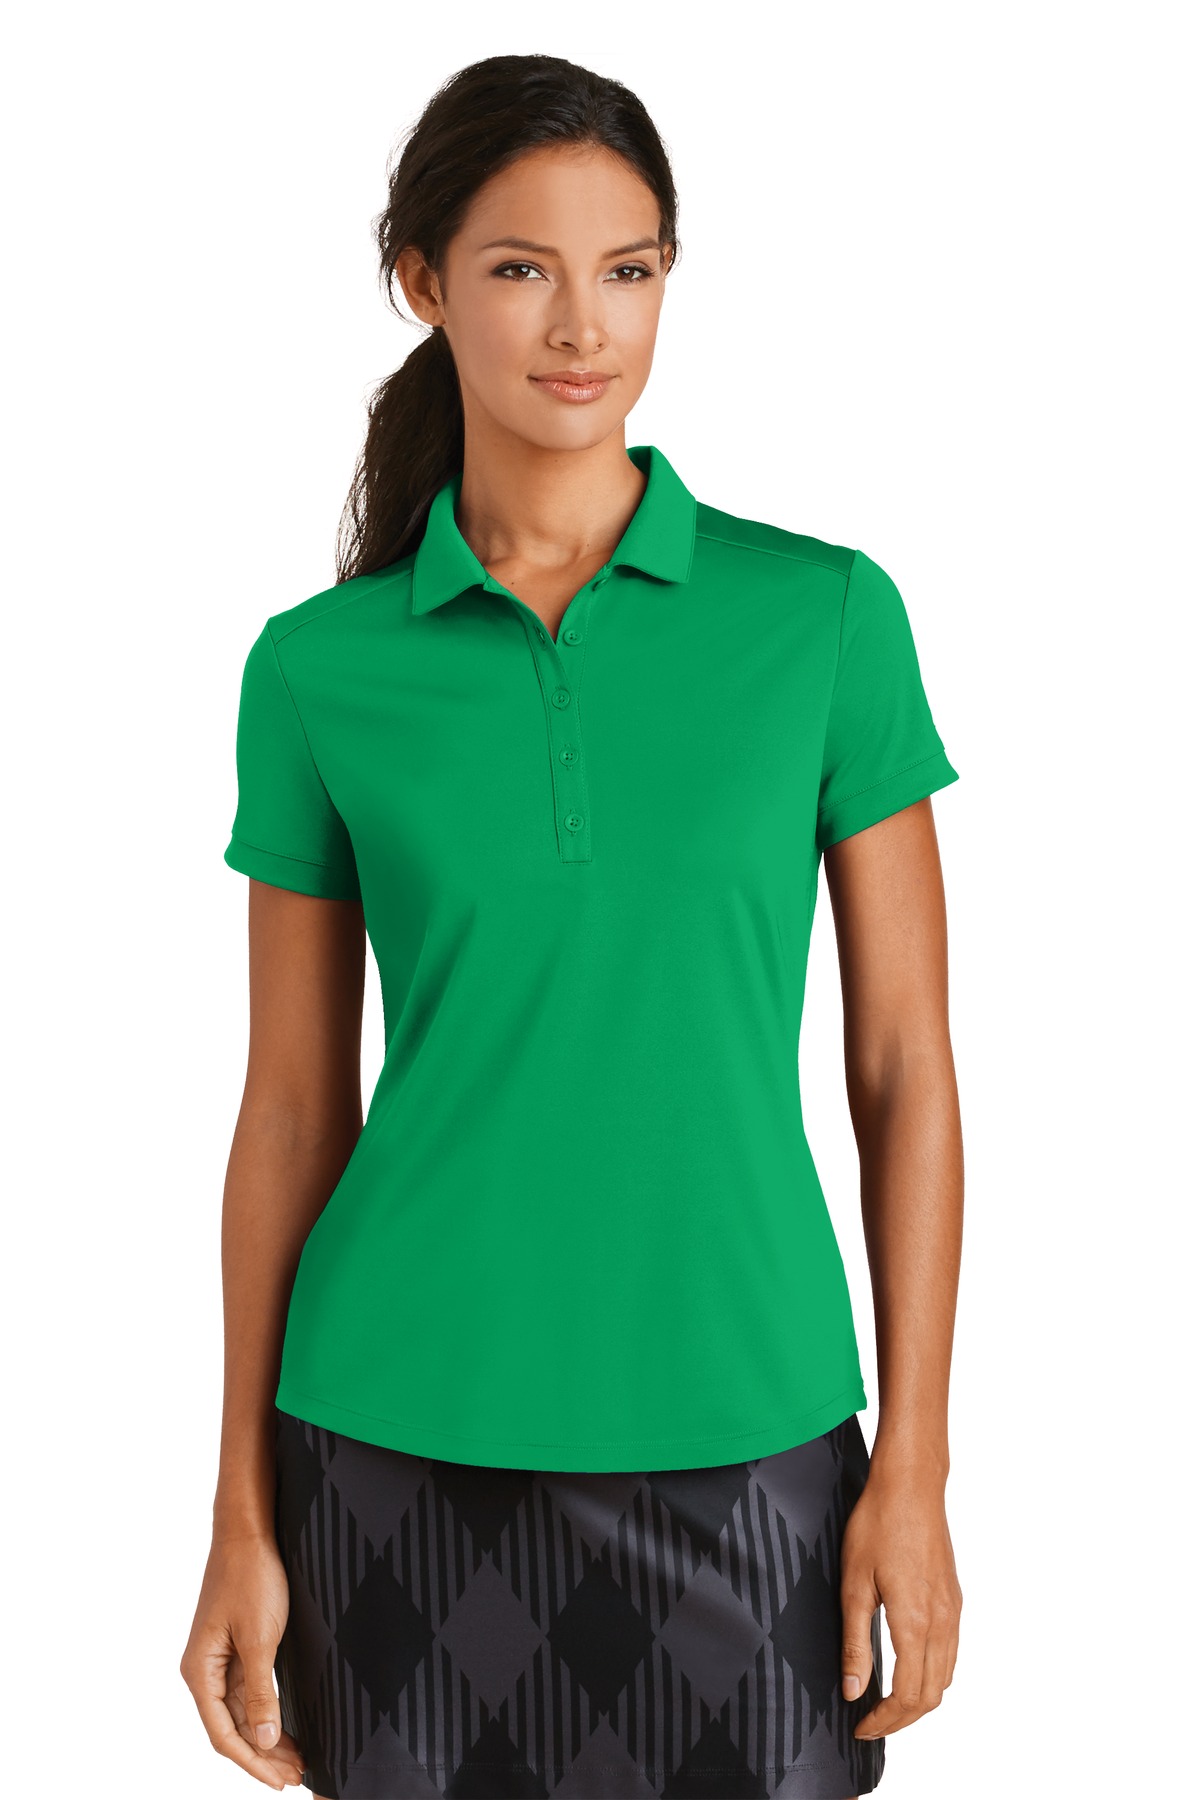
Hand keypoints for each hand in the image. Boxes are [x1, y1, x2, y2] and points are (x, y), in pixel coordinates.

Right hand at [180, 1528, 306, 1789]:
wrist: (248, 1532)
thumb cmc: (250, 1578)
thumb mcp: (260, 1638)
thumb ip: (260, 1692)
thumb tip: (261, 1741)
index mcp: (199, 1671)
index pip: (223, 1734)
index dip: (251, 1762)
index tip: (279, 1780)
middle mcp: (204, 1671)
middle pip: (232, 1728)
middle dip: (263, 1756)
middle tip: (296, 1777)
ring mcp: (219, 1661)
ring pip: (242, 1714)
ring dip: (267, 1739)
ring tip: (296, 1762)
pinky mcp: (236, 1649)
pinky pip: (248, 1693)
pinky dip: (267, 1713)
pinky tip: (285, 1729)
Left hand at [839, 1465, 961, 1739]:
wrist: (911, 1485)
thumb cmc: (877, 1525)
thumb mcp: (854, 1584)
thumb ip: (855, 1643)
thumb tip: (853, 1692)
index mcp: (916, 1622)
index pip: (909, 1695)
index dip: (885, 1721)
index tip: (860, 1727)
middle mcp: (943, 1622)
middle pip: (932, 1695)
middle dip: (903, 1718)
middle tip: (870, 1723)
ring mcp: (953, 1610)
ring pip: (946, 1676)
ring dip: (919, 1699)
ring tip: (886, 1703)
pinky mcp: (954, 1597)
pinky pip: (950, 1652)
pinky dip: (932, 1674)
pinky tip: (908, 1667)